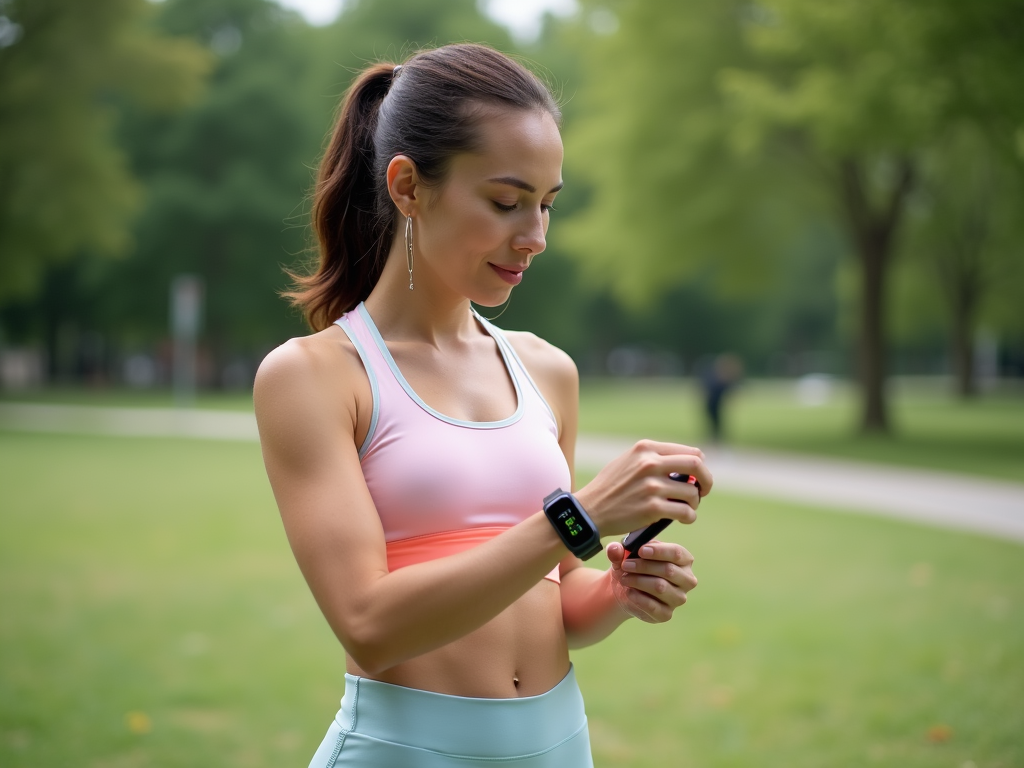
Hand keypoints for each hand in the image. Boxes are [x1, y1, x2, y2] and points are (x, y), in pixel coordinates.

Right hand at [575, 440, 712, 536]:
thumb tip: (685, 461)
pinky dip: (689, 517)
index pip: (689, 452)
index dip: (699, 466)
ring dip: (694, 503)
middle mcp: (650, 463)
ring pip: (692, 493)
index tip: (697, 477)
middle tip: (703, 491)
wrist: (590, 510)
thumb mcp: (627, 461)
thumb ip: (653, 458)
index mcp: (646, 448)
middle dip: (706, 480)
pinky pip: (685, 512)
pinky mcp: (652, 508)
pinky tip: (683, 518)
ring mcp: (652, 486)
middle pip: (696, 466)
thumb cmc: (609, 487)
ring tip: (686, 508)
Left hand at [605, 539, 696, 622]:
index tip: (640, 550)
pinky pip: (654, 607)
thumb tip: (614, 549)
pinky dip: (639, 598)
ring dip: (639, 581)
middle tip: (625, 565)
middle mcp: (686, 579)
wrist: (625, 589)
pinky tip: (629, 592)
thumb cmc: (632, 566)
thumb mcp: (624, 555)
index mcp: (683, 560)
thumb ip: (618, 550)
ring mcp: (678, 598)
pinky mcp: (667, 614)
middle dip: (644, 566)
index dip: (659, 551)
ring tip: (624, 578)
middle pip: (669, 570)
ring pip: (661, 587)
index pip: (677, 553)